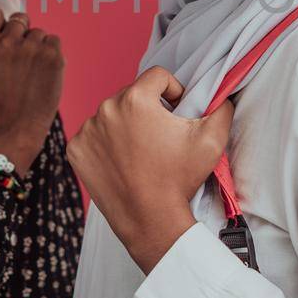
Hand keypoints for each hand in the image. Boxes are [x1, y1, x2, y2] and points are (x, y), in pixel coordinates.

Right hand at [0, 9, 63, 176]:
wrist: (19, 126)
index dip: (0, 25)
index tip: (2, 40)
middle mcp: (6, 43)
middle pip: (19, 19)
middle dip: (19, 35)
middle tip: (18, 59)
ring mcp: (31, 48)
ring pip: (38, 31)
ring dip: (36, 45)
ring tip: (30, 69)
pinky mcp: (52, 55)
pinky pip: (53, 40)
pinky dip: (51, 52)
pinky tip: (43, 70)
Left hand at [68, 67, 233, 272]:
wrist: (150, 220)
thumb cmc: (179, 179)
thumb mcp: (212, 140)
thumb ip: (222, 108)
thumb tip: (222, 96)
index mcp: (136, 99)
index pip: (157, 77)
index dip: (173, 91)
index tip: (176, 111)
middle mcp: (106, 108)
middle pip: (132, 94)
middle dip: (148, 109)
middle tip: (160, 137)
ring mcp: (87, 130)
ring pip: (111, 114)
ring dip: (125, 125)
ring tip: (140, 152)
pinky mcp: (76, 149)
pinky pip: (92, 136)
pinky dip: (105, 144)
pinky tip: (121, 162)